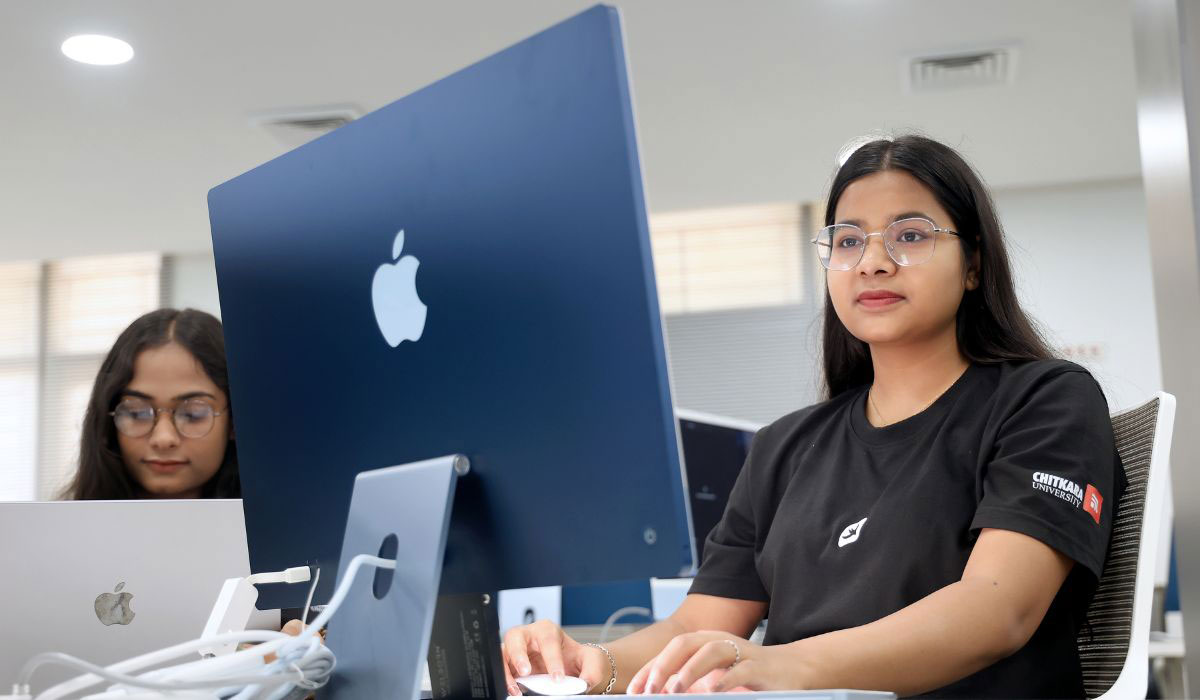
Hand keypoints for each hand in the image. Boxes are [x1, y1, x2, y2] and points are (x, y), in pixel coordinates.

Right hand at [502, 620, 609, 695]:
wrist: (572, 668)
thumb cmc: (578, 659)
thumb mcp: (591, 661)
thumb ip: (591, 670)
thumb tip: (585, 683)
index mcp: (548, 630)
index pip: (547, 640)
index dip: (552, 659)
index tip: (558, 678)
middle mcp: (529, 637)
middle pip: (515, 637)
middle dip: (519, 654)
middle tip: (526, 671)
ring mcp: (517, 651)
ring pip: (503, 652)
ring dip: (506, 670)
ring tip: (516, 688)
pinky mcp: (511, 666)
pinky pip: (501, 670)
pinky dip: (505, 680)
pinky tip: (514, 691)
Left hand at [626, 631, 801, 693]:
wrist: (792, 669)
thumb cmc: (747, 674)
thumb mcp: (714, 677)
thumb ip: (689, 682)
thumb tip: (658, 694)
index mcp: (705, 642)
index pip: (671, 651)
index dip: (650, 669)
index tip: (635, 692)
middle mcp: (720, 642)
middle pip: (685, 644)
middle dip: (664, 666)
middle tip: (649, 690)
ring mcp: (741, 652)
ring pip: (711, 651)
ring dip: (690, 670)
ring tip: (675, 690)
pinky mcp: (759, 666)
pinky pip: (740, 669)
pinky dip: (724, 679)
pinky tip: (712, 691)